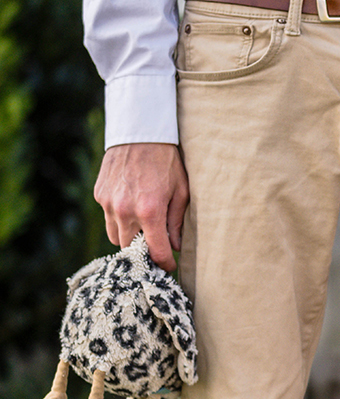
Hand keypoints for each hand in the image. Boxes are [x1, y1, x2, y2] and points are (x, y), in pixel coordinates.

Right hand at [94, 142, 188, 270]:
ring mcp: (108, 203)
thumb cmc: (166, 161)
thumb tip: (175, 247)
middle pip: (130, 249)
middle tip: (154, 246)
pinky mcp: (99, 195)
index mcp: (150, 211)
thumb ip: (176, 222)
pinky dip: (118, 219)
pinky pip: (107, 218)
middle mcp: (125, 210)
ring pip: (115, 237)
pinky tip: (129, 206)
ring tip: (141, 227)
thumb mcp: (181, 191)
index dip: (165, 264)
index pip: (155, 252)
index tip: (169, 266)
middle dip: (143, 251)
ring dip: (128, 237)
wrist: (139, 131)